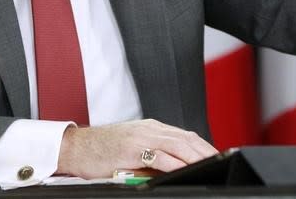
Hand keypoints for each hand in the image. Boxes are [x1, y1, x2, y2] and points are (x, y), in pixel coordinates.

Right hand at [57, 119, 217, 178]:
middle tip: (220, 160)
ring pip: (177, 145)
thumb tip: (174, 166)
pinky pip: (159, 156)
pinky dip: (175, 163)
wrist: (75, 147)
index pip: (184, 135)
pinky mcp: (132, 149)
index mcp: (151, 127)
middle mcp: (149, 129)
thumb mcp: (132, 146)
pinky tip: (184, 168)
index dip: (202, 145)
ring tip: (209, 164)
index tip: (216, 155)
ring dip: (195, 156)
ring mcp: (141, 138)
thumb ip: (153, 152)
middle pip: (185, 138)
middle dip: (205, 150)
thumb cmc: (102, 150)